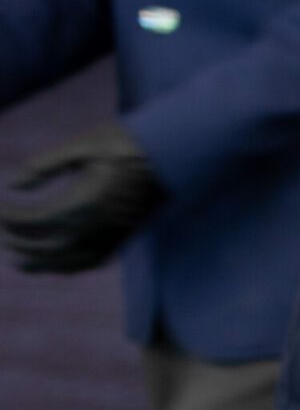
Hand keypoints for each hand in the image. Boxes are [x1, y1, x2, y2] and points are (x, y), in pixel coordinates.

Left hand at [1, 122, 164, 273]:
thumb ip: (45, 166)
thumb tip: (12, 184)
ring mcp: (113, 234)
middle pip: (49, 245)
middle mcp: (99, 225)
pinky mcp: (123, 237)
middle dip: (19, 241)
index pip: (37, 220)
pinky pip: (92, 261)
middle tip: (1, 230)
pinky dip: (69, 267)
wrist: (172, 154)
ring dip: (41, 263)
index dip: (11, 217)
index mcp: (86, 200)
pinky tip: (55, 263)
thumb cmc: (124, 142)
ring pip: (70, 262)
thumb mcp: (81, 145)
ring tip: (19, 261)